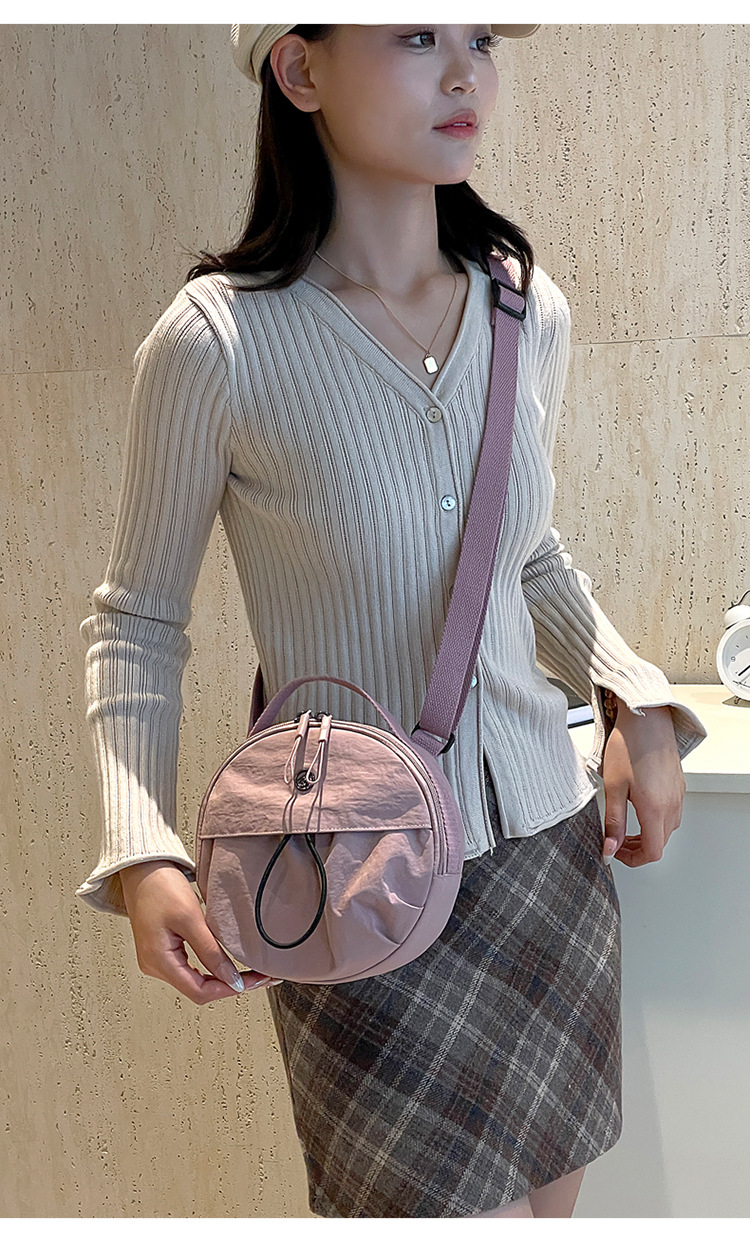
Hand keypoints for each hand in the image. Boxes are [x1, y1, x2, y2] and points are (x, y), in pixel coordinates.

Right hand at [118, 860, 281, 1003]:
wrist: (142, 868)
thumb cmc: (159, 887)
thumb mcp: (191, 918)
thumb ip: (211, 952)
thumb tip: (231, 979)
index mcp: (158, 961)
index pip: (199, 992)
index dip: (229, 989)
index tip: (253, 981)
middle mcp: (155, 965)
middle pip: (198, 990)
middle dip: (229, 985)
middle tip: (258, 977)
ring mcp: (157, 959)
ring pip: (195, 981)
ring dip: (221, 978)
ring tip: (247, 972)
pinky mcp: (163, 950)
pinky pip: (189, 968)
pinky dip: (210, 967)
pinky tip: (225, 963)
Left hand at [600, 704, 685, 867]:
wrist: (647, 718)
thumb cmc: (629, 746)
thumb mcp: (613, 787)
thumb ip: (613, 822)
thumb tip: (609, 849)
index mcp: (655, 809)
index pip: (652, 852)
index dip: (633, 859)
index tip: (616, 852)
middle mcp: (672, 805)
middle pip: (660, 843)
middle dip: (637, 849)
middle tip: (616, 841)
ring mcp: (678, 795)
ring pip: (666, 829)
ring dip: (647, 834)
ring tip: (625, 826)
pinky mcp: (679, 786)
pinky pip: (671, 813)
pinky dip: (655, 820)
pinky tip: (639, 807)